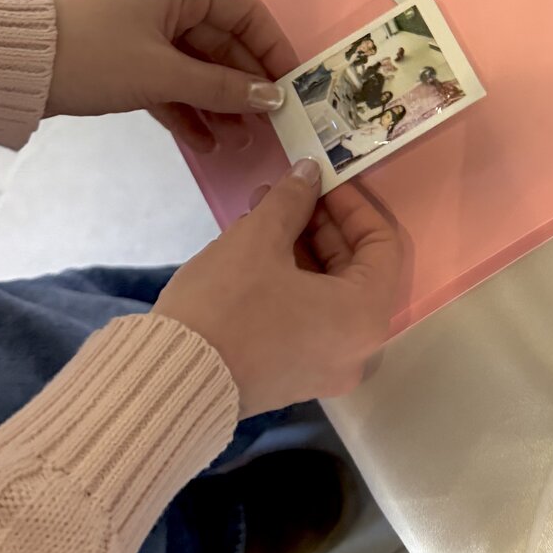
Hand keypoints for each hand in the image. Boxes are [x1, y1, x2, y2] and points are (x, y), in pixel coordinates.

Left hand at [46, 0, 295, 151]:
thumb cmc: (96, 56)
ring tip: (241, 142)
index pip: (248, 14)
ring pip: (199, 66)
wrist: (20, 68)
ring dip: (219, 104)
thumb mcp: (163, 74)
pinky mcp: (132, 55)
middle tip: (270, 125)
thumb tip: (273, 99)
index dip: (274, 51)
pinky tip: (207, 143)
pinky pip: (173, 80)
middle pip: (225, 44)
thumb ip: (222, 87)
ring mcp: (151, 26)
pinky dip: (188, 108)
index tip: (295, 87)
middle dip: (244, 87)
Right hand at [154, 161, 403, 414]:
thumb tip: (309, 173)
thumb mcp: (259, 240)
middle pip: (355, 269)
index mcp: (363, 316)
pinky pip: (309, 317)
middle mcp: (356, 349)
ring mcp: (325, 367)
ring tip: (259, 212)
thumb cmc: (226, 305)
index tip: (322, 183)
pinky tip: (254, 249)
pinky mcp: (294, 376)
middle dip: (319, 224)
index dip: (354, 206)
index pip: (382, 245)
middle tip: (284, 192)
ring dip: (300, 248)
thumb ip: (293, 200)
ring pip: (327, 292)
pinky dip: (291, 281)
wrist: (169, 379)